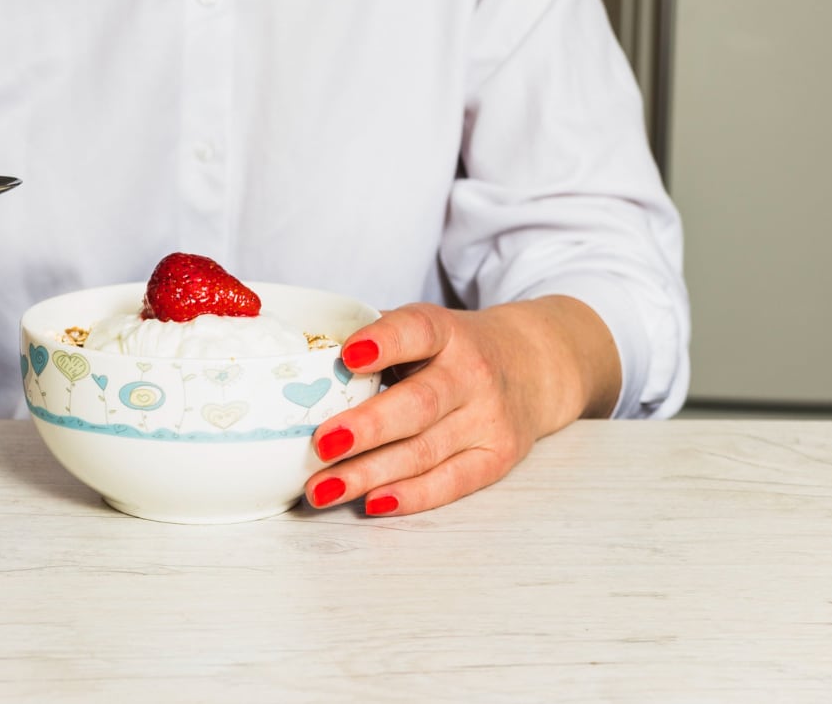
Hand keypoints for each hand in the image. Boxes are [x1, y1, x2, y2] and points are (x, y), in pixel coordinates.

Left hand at [304, 296, 620, 515]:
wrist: (532, 366)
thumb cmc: (453, 350)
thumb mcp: (423, 328)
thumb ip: (373, 340)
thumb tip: (299, 363)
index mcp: (446, 332)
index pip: (417, 331)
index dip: (384, 341)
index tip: (347, 355)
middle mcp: (472, 374)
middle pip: (419, 405)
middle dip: (367, 427)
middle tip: (320, 444)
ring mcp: (488, 419)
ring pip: (425, 452)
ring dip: (369, 474)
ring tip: (321, 488)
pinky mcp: (497, 458)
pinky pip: (451, 482)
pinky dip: (410, 496)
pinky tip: (373, 502)